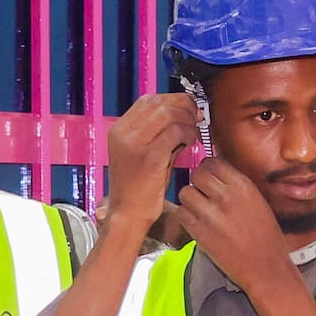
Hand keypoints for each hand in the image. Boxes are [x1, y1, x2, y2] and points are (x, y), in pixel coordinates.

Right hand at [105, 91, 203, 227]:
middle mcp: (123, 133)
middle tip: (196, 119)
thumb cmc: (139, 187)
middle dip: (183, 107)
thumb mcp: (142, 153)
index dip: (172, 100)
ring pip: (169, 114)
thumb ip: (155, 133)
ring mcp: (134, 144)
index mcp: (119, 129)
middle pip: (159, 103)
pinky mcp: (149, 158)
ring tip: (192, 135)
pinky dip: (188, 135)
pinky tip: (190, 145)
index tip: (188, 108)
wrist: (128, 215)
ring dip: (187, 121)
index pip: (148, 100)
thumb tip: (181, 113)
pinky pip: (175, 133)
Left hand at [178, 155, 298, 293]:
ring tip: (200, 210)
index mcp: (243, 186)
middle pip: (197, 174)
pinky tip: (197, 223)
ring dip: (190, 200)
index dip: (208, 169)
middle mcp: (226, 196)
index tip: (209, 178)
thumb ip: (236, 186)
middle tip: (203, 194)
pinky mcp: (200, 232)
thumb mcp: (258, 201)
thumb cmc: (266, 237)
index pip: (213, 162)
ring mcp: (211, 214)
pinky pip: (181, 213)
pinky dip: (186, 216)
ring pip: (185, 192)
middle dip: (198, 182)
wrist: (266, 267)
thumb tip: (215, 174)